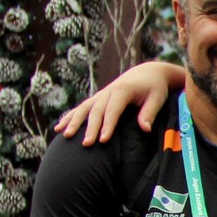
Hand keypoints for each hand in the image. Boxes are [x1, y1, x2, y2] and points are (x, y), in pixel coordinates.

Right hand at [52, 61, 182, 145]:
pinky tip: (59, 127)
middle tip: (86, 144)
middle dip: (90, 128)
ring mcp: (102, 94)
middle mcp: (109, 91)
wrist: (148, 72)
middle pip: (96, 111)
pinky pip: (82, 107)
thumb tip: (145, 129)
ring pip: (84, 108)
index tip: (103, 140)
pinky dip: (70, 116)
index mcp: (123, 90)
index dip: (107, 125)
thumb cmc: (155, 87)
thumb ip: (149, 112)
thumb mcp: (157, 98)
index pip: (112, 110)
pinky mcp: (99, 98)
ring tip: (65, 135)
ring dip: (73, 121)